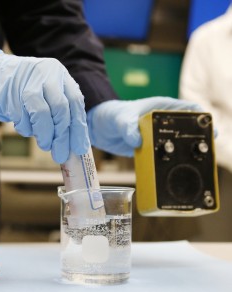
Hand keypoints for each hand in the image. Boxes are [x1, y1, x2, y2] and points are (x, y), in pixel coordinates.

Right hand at [0, 46, 89, 162]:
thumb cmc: (20, 89)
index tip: (79, 148)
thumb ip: (58, 110)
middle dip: (62, 136)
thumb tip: (72, 141)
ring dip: (45, 135)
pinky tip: (25, 128)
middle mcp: (45, 73)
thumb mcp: (44, 91)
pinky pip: (23, 118)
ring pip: (43, 113)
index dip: (78, 127)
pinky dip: (26, 129)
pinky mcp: (10, 93)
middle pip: (61, 108)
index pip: (75, 101)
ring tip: (45, 145)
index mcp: (58, 73)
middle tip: (61, 154)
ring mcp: (27, 81)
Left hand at [87, 97, 203, 156]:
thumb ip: (128, 127)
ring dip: (178, 154)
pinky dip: (164, 163)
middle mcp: (162, 122)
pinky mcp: (148, 149)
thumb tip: (137, 141)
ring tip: (186, 163)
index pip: (188, 110)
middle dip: (193, 140)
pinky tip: (168, 171)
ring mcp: (156, 136)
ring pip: (174, 146)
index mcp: (161, 108)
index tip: (206, 130)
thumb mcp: (119, 118)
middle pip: (186, 130)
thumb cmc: (110, 114)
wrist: (97, 127)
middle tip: (199, 151)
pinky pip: (160, 157)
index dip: (201, 119)